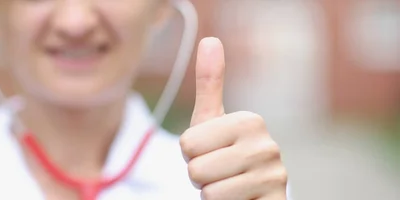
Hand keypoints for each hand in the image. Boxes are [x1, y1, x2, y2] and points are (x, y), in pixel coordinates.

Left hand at [180, 37, 287, 199]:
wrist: (249, 193)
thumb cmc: (223, 154)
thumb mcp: (210, 121)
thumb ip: (210, 83)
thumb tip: (210, 39)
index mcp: (250, 121)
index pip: (187, 145)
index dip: (191, 154)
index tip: (210, 153)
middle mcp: (267, 146)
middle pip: (196, 169)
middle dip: (200, 175)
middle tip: (218, 172)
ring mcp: (274, 177)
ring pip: (209, 192)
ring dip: (212, 193)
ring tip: (227, 185)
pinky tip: (239, 198)